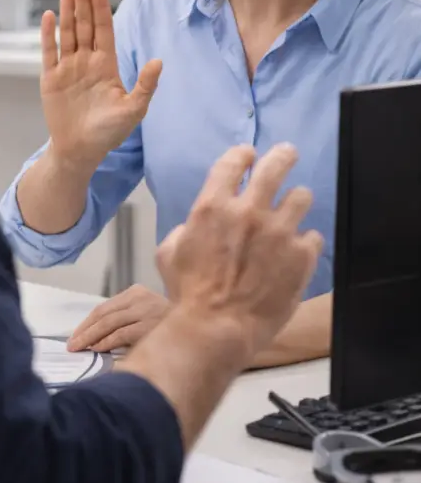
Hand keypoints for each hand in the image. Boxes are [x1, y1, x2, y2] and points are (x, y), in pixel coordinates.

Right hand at [40, 0, 161, 169]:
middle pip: (84, 24)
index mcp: (106, 65)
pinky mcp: (51, 79)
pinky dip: (48, 34)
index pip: (104, 29)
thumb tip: (159, 61)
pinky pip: (49, 52)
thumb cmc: (109, 133)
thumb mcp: (134, 110)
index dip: (101, 8)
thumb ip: (145, 85)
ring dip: (66, 9)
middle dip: (83, 0)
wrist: (80, 151)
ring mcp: (68, 68)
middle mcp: (86, 62)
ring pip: (67, 32)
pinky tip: (48, 16)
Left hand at [67, 285, 170, 352]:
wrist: (202, 326)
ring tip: (80, 349)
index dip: (87, 323)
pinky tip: (97, 350)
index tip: (75, 336)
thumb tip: (96, 338)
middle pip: (104, 314)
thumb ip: (125, 321)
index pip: (104, 308)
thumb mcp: (145, 315)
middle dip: (85, 331)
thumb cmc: (169, 325)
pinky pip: (122, 334)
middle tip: (72, 345)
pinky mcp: (151, 325)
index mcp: (136, 293)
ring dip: (92, 338)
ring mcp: (146, 311)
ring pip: (110, 323)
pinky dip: (106, 342)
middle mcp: (140, 298)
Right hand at [156, 143, 323, 360]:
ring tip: (294, 210)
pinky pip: (313, 237)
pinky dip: (305, 243)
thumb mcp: (169, 253)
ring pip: (301, 196)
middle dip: (283, 156)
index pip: (233, 162)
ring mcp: (280, 232)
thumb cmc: (188, 293)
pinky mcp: (301, 256)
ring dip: (296, 201)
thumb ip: (186, 229)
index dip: (243, 154)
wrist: (217, 328)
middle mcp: (249, 211)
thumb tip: (196, 226)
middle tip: (288, 154)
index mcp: (213, 206)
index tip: (249, 155)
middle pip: (275, 166)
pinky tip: (297, 252)